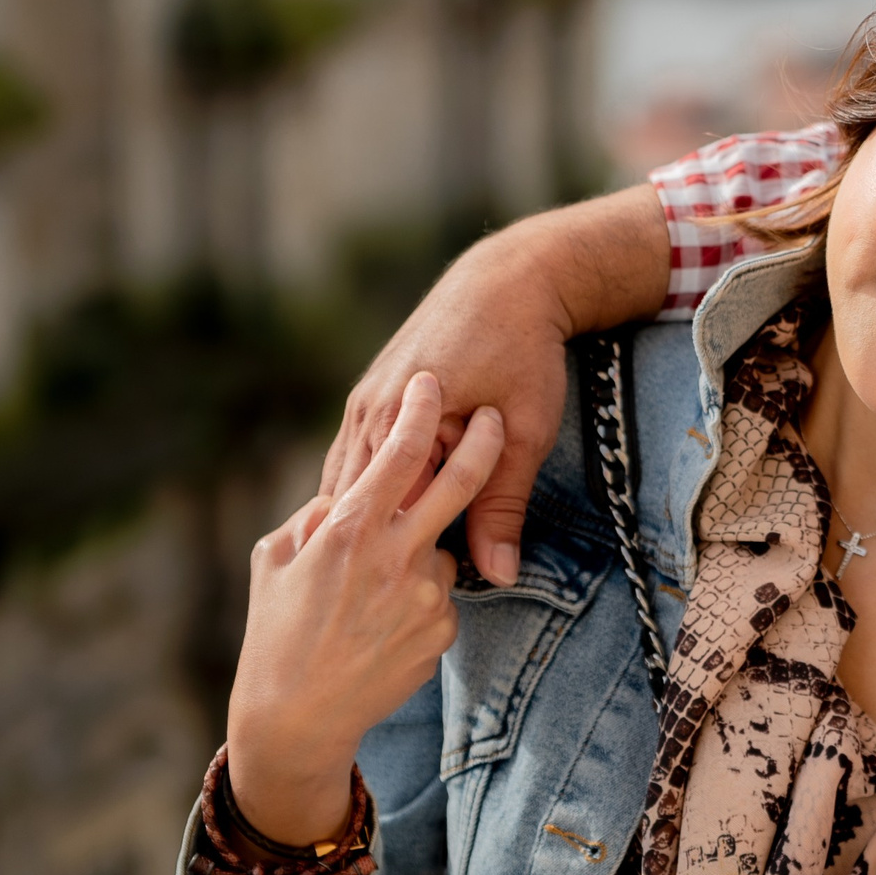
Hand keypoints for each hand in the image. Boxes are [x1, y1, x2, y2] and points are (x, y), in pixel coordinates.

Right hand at [228, 373, 500, 843]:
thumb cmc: (272, 635)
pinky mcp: (442, 628)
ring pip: (441, 542)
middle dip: (482, 440)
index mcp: (350, 530)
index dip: (419, 409)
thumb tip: (345, 489)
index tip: (430, 379)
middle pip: (458, 480)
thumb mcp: (273, 560)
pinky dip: (419, 593)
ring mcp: (426, 592)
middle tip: (493, 413)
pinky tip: (383, 622)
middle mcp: (396, 555)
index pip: (398, 451)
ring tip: (373, 588)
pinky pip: (439, 591)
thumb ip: (316, 516)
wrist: (298, 719)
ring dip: (422, 547)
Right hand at [320, 184, 666, 585]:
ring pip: (349, 484)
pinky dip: (364, 493)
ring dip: (363, 521)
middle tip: (384, 594)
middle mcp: (367, 414)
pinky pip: (353, 461)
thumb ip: (504, 504)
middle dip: (370, 547)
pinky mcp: (368, 398)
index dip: (399, 558)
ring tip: (377, 567)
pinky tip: (376, 526)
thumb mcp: (526, 431)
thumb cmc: (523, 351)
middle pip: (355, 504)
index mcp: (399, 423)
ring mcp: (362, 404)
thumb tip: (500, 574)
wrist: (507, 280)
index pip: (384, 516)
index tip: (415, 592)